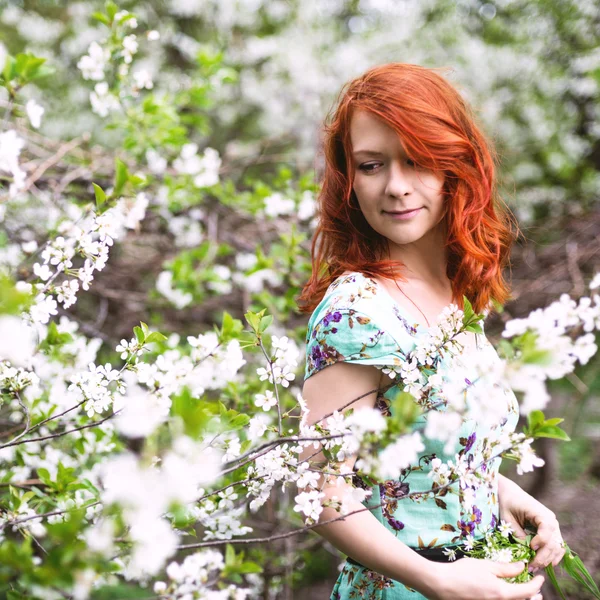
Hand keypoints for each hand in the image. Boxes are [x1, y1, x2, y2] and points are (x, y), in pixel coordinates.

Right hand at [425, 558, 543, 599]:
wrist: (442, 585)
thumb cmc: (463, 572)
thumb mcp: (485, 566)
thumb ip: (506, 569)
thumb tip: (522, 566)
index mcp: (502, 593)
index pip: (527, 591)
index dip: (536, 584)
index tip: (540, 577)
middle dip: (533, 596)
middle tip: (536, 589)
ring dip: (521, 599)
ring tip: (525, 593)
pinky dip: (509, 599)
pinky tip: (505, 593)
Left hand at [498, 475, 565, 571]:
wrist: (510, 493)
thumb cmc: (507, 504)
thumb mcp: (508, 519)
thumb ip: (518, 534)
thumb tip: (527, 551)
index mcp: (541, 513)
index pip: (547, 532)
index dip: (540, 543)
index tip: (530, 548)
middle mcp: (551, 520)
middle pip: (554, 543)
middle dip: (543, 557)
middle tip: (531, 567)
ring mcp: (553, 526)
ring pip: (557, 547)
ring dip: (548, 559)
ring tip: (535, 567)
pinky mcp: (551, 531)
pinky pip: (556, 546)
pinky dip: (551, 556)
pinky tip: (543, 563)